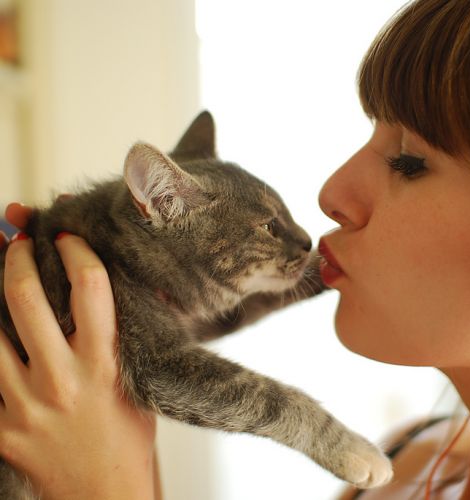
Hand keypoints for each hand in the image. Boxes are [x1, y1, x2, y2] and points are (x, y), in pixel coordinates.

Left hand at [0, 206, 157, 499]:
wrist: (103, 493)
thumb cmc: (128, 435)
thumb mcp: (142, 380)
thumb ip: (136, 335)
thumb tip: (148, 289)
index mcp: (104, 365)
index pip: (90, 288)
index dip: (76, 251)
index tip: (67, 234)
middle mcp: (62, 379)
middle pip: (27, 300)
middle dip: (16, 257)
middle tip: (15, 237)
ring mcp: (23, 404)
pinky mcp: (0, 426)